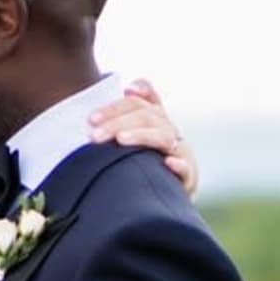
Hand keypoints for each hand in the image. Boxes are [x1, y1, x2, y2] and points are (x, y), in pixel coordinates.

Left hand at [88, 77, 195, 195]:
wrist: (174, 190)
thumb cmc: (149, 159)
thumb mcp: (139, 133)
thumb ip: (127, 115)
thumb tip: (127, 90)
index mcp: (155, 119)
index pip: (137, 104)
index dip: (116, 106)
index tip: (92, 118)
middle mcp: (167, 130)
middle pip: (145, 117)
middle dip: (117, 123)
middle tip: (94, 135)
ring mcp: (178, 150)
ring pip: (162, 136)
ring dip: (140, 135)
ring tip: (120, 140)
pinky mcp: (186, 176)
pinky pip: (185, 168)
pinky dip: (178, 165)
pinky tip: (168, 163)